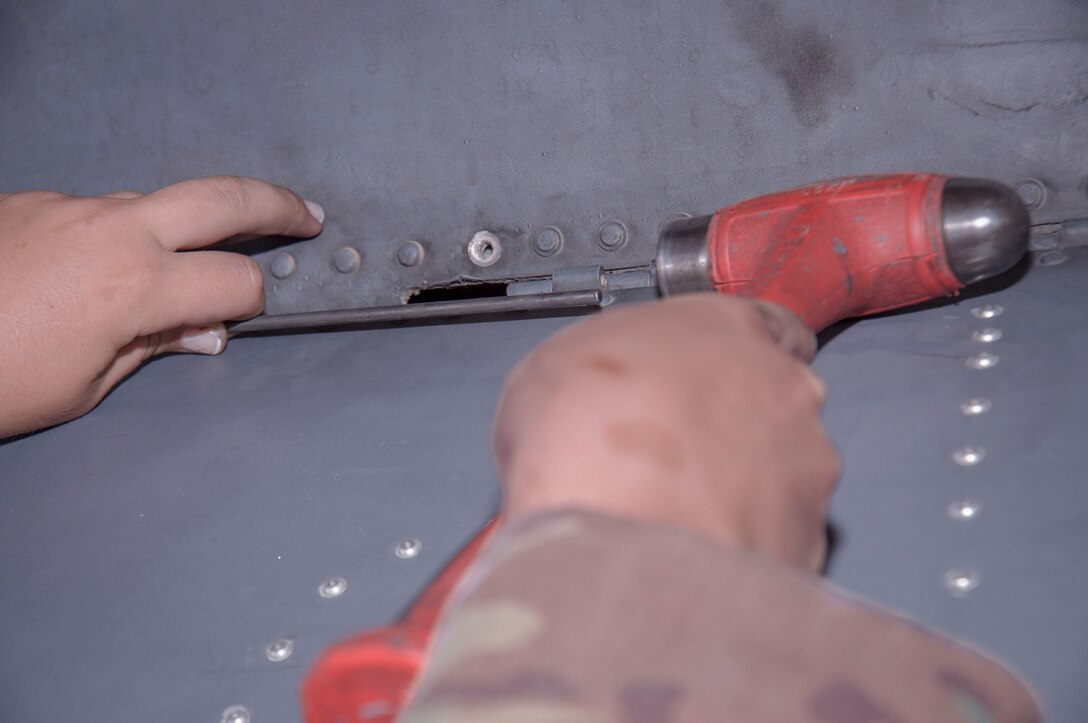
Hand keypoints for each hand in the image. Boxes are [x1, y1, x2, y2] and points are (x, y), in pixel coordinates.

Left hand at [0, 176, 323, 436]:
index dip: (249, 302)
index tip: (243, 315)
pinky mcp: (35, 202)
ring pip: (157, 200)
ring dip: (186, 222)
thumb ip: (156, 346)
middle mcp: (113, 232)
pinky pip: (97, 210)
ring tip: (189, 254)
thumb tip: (202, 332)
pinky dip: (116, 233)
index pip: (234, 280)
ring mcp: (72, 207)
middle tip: (305, 215)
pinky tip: (95, 268)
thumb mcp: (87, 384)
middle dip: (275, 204)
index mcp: (136, 286)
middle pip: (222, 197)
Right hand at [493, 294, 840, 570]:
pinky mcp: (808, 536)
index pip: (764, 325)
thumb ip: (614, 369)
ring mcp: (804, 465)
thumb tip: (598, 393)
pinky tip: (693, 550)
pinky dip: (743, 542)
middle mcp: (783, 388)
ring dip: (741, 487)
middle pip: (774, 400)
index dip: (733, 358)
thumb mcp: (560, 366)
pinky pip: (780, 534)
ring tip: (674, 512)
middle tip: (672, 453)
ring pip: (783, 472)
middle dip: (733, 426)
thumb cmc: (585, 441)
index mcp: (727, 328)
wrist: (615, 538)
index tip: (705, 379)